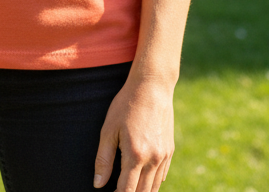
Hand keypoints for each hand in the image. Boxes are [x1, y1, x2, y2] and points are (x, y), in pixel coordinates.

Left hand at [94, 75, 174, 191]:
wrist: (152, 86)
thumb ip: (103, 159)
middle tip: (118, 190)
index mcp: (136, 155)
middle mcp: (153, 159)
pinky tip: (141, 177)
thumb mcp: (109, 129)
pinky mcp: (169, 150)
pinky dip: (152, 182)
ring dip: (142, 191)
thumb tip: (98, 184)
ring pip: (154, 188)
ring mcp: (163, 156)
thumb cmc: (126, 105)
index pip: (127, 191)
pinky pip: (162, 176)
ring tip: (128, 186)